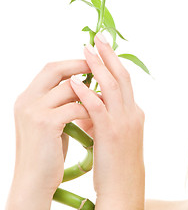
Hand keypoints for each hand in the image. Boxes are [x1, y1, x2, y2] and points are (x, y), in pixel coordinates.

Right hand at [8, 60, 90, 206]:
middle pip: (55, 69)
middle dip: (81, 65)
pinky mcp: (45, 123)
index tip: (94, 63)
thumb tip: (83, 89)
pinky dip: (91, 109)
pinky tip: (100, 115)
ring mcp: (33, 110)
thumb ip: (61, 104)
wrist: (35, 181)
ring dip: (90, 91)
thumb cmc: (48, 154)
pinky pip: (75, 107)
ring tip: (105, 96)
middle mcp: (26, 100)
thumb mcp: (51, 123)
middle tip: (101, 68)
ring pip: (68, 88)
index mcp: (27, 97)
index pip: (51, 69)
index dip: (73, 63)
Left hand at [70, 33, 144, 208]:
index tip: (103, 48)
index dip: (114, 63)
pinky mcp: (111, 133)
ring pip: (112, 87)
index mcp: (134, 113)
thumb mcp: (116, 136)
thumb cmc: (119, 163)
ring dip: (98, 66)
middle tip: (98, 37)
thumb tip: (90, 104)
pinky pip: (98, 108)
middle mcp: (132, 113)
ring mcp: (124, 122)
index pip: (124, 82)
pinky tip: (76, 82)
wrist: (125, 187)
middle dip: (109, 55)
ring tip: (86, 49)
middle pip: (122, 77)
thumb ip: (106, 117)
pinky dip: (87, 93)